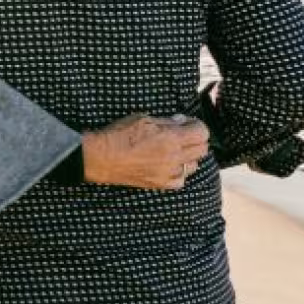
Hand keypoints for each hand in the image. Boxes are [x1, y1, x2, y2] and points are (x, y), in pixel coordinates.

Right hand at [81, 114, 210, 189]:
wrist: (102, 158)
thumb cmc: (119, 135)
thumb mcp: (143, 119)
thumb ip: (166, 121)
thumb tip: (181, 121)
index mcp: (171, 138)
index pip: (201, 133)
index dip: (197, 125)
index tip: (189, 123)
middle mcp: (174, 157)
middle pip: (202, 149)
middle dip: (196, 139)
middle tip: (184, 134)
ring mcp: (168, 173)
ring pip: (193, 165)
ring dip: (188, 156)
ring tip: (176, 150)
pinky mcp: (161, 184)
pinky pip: (181, 180)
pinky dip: (179, 172)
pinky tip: (169, 166)